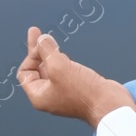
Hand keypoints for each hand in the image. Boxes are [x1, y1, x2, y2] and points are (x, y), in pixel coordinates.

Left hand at [17, 27, 135, 128]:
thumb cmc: (83, 91)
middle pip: (37, 69)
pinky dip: (62, 60)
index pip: (25, 72)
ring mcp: (64, 92)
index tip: (44, 46)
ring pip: (52, 69)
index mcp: (39, 96)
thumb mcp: (59, 66)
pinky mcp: (78, 88)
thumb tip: (42, 38)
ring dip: (50, 53)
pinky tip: (63, 53)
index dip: (31, 55)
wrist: (110, 105)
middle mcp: (49, 96)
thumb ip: (47, 50)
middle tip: (34, 30)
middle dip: (37, 49)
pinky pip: (65, 72)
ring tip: (48, 39)